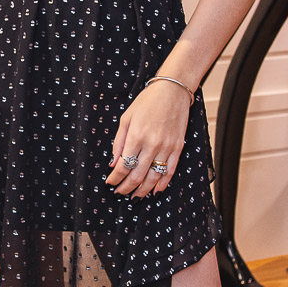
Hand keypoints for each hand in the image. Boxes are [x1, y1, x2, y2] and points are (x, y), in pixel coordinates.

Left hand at [105, 80, 192, 198]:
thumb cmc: (147, 101)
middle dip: (126, 187)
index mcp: (136, 136)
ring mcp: (166, 147)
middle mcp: (151, 144)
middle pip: (137, 175)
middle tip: (119, 192)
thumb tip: (113, 163)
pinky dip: (161, 184)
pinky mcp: (177, 148)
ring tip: (134, 196)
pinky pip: (169, 171)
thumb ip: (118, 142)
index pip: (123, 165)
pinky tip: (154, 190)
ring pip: (153, 177)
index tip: (110, 183)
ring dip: (142, 190)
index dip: (115, 178)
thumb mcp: (126, 118)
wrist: (172, 91)